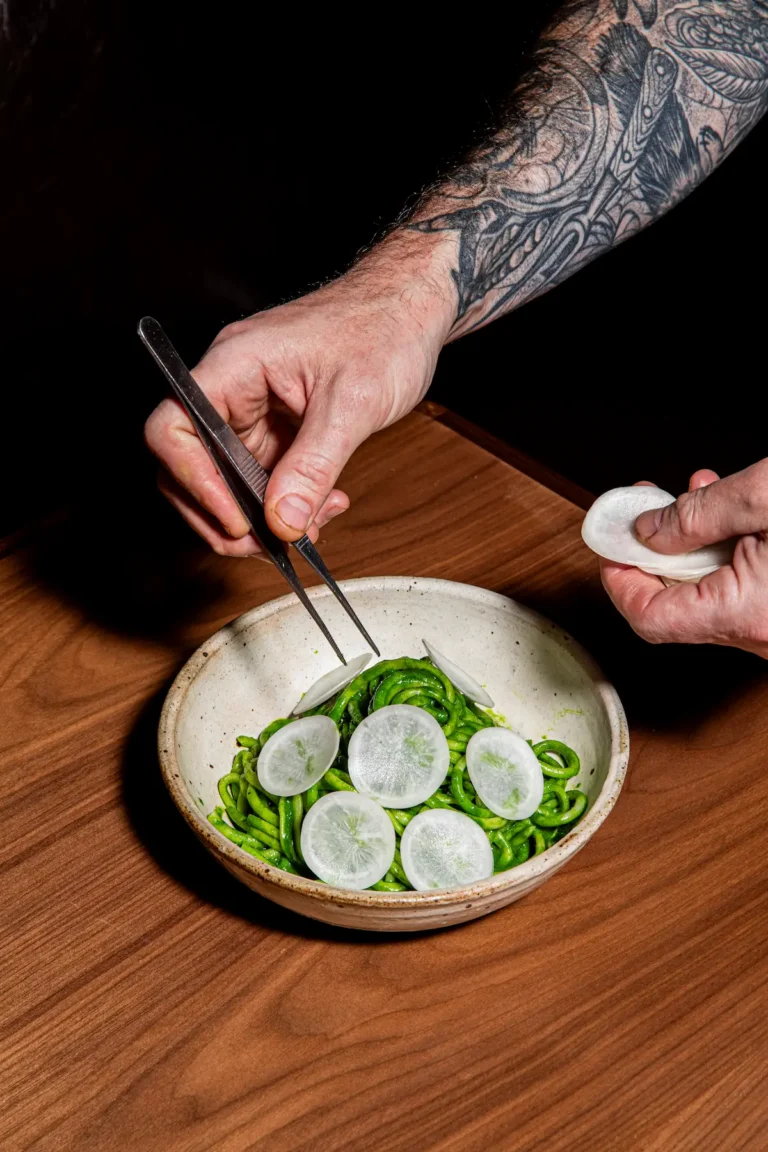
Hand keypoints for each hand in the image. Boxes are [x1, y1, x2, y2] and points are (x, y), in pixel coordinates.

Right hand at [144, 235, 453, 555]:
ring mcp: (253, 408)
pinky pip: (263, 476)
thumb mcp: (353, 402)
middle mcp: (233, 387)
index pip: (174, 428)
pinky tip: (321, 506)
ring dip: (261, 516)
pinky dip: (286, 502)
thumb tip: (283, 520)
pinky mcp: (276, 426)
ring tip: (308, 527)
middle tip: (268, 544)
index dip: (194, 481)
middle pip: (190, 465)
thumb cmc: (384, 326)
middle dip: (224, 514)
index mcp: (234, 364)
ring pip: (228, 480)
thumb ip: (315, 465)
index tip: (236, 518)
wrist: (412, 306)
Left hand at [600, 463, 767, 657]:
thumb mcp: (762, 498)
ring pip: (709, 593)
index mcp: (746, 612)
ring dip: (692, 545)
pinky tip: (730, 515)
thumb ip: (697, 515)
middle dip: (655, 550)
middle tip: (645, 508)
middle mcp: (760, 632)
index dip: (619, 580)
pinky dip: (725, 552)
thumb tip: (649, 529)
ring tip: (696, 495)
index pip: (650, 617)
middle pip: (676, 605)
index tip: (610, 547)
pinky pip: (740, 590)